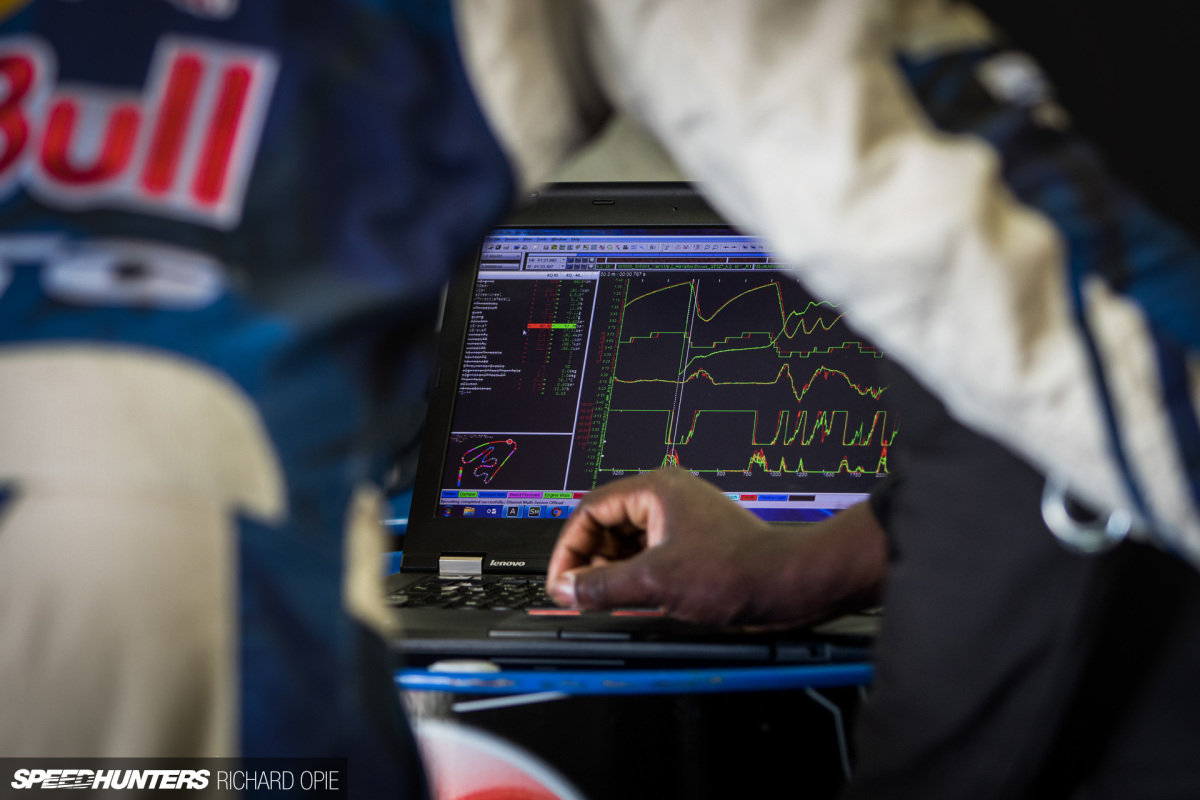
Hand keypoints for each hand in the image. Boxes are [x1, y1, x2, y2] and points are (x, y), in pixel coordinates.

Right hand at [546, 468, 887, 626]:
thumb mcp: (655, 582)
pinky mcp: (692, 546)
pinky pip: (648, 557)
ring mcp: (680, 522)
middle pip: (606, 526)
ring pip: (626, 544)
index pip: (590, 510)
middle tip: (581, 595)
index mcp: (654, 490)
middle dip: (590, 562)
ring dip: (612, 573)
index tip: (561, 580)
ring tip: (608, 601)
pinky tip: (634, 601)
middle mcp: (666, 499)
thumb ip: (601, 586)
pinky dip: (634, 578)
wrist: (789, 585)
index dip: (569, 548)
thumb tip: (566, 590)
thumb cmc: (737, 571)